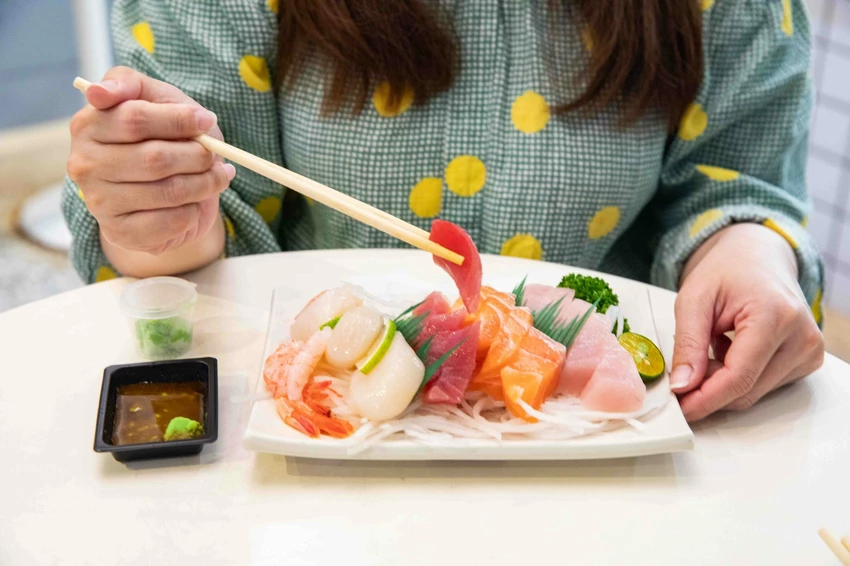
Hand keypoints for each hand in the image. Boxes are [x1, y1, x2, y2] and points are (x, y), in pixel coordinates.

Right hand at [67, 66, 233, 255]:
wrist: (166, 193)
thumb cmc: (162, 138)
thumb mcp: (155, 101)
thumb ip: (132, 85)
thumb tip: (100, 91)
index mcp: (89, 125)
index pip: (134, 118)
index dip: (179, 120)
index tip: (205, 121)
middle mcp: (85, 164)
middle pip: (155, 158)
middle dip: (198, 156)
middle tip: (216, 155)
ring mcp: (99, 202)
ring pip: (168, 191)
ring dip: (205, 184)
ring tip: (218, 176)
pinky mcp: (120, 233)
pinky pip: (171, 222)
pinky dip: (194, 211)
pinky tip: (195, 204)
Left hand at [670, 223, 823, 420]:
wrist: (757, 257)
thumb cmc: (727, 271)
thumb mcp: (694, 299)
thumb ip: (688, 344)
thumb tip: (683, 386)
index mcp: (776, 316)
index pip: (740, 377)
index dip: (705, 398)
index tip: (680, 407)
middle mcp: (802, 337)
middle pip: (747, 391)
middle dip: (708, 390)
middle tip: (683, 371)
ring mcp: (809, 351)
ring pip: (754, 393)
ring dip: (722, 381)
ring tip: (710, 345)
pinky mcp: (807, 359)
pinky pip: (764, 385)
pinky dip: (739, 376)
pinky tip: (730, 348)